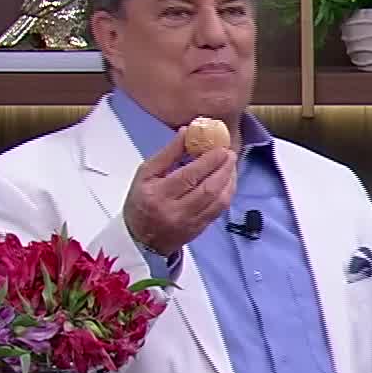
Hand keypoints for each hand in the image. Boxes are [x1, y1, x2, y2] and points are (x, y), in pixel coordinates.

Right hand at [123, 126, 236, 256]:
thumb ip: (168, 154)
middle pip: (209, 189)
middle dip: (224, 169)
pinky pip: (220, 210)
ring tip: (231, 165)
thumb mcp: (146, 174)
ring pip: (219, 201)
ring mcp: (190, 223)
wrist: (141, 239)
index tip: (220, 148)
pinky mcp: (200, 229)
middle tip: (230, 154)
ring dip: (230, 181)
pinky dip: (228, 193)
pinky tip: (228, 181)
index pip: (189, 176)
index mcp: (158, 194)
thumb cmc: (141, 203)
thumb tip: (186, 133)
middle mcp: (175, 211)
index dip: (208, 161)